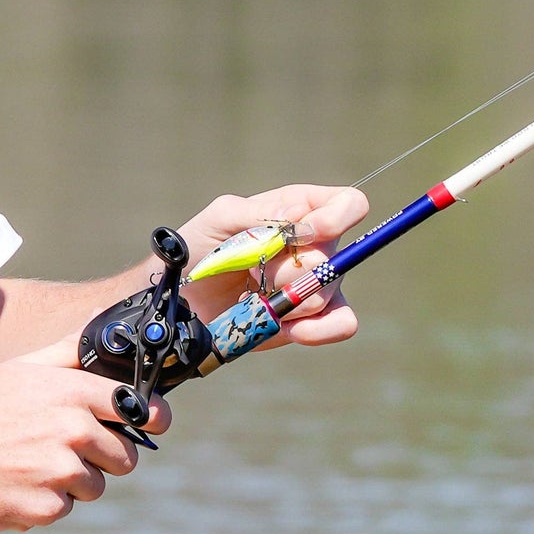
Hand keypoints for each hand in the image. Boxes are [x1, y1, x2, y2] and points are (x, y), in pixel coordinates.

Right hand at [0, 335, 170, 533]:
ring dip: (71, 482)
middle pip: (125, 457)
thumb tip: (99, 326)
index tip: (152, 423)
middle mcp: (71, 432)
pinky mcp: (44, 508)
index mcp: (69, 392)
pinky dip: (45, 502)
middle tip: (62, 447)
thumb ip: (67, 352)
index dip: (148, 417)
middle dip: (102, 456)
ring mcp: (59, 473)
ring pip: (95, 486)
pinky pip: (64, 508)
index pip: (135, 407)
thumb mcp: (19, 369)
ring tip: (29, 463)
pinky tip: (14, 483)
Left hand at [177, 184, 367, 348]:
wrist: (185, 298)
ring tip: (254, 295)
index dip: (337, 218)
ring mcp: (317, 283)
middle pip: (334, 256)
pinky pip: (342, 323)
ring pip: (328, 291)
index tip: (309, 234)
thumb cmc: (201, 248)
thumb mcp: (221, 218)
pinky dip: (317, 329)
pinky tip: (284, 326)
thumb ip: (262, 213)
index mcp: (299, 209)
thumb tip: (305, 221)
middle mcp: (316, 245)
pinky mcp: (312, 318)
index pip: (348, 205)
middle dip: (288, 269)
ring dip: (286, 297)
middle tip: (252, 270)